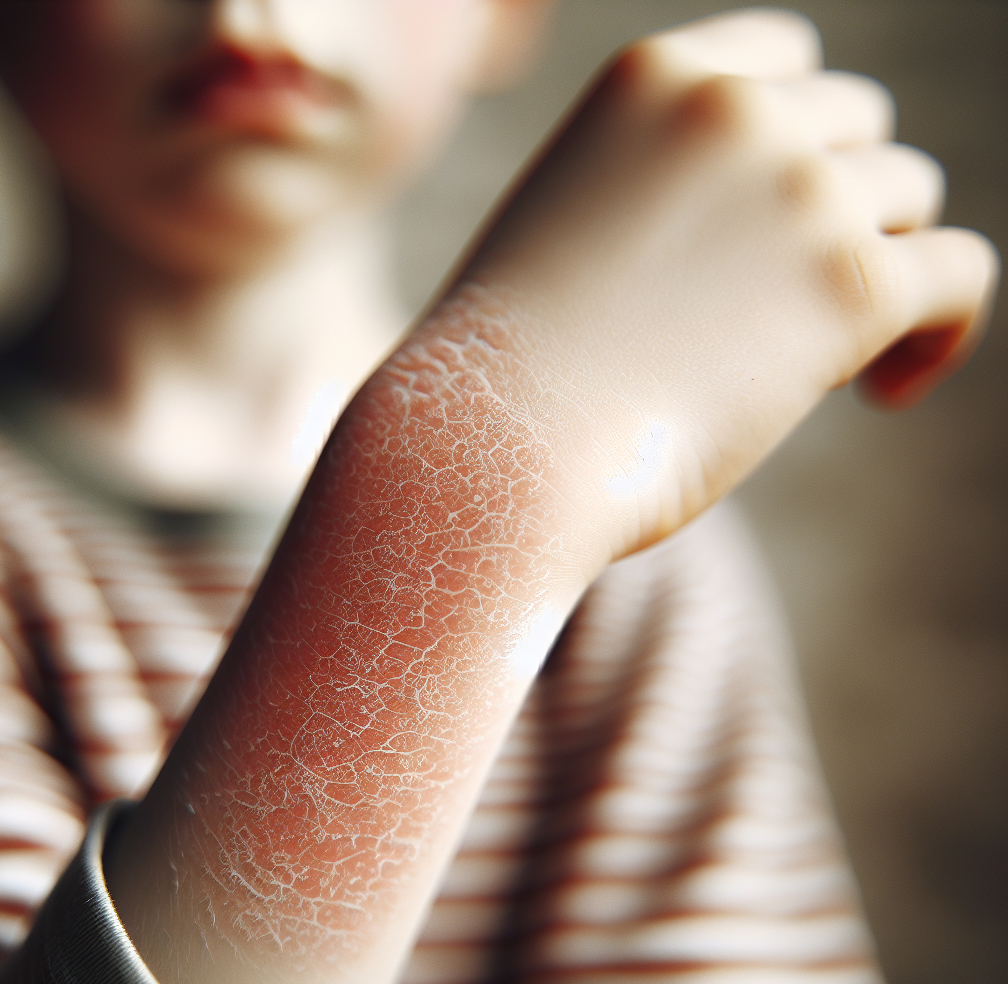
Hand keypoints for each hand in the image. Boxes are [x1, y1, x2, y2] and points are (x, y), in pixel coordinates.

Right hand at [453, 7, 998, 554]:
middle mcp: (734, 110)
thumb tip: (758, 245)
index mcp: (654, 81)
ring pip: (911, 200)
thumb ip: (660, 199)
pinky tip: (885, 393)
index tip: (784, 227)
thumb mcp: (568, 235)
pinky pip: (962, 276)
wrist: (491, 450)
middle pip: (860, 133)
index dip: (804, 143)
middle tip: (792, 317)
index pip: (788, 64)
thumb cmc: (508, 375)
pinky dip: (946, 332)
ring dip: (879, 273)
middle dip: (843, 214)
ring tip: (828, 367)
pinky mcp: (850, 283)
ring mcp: (798, 189)